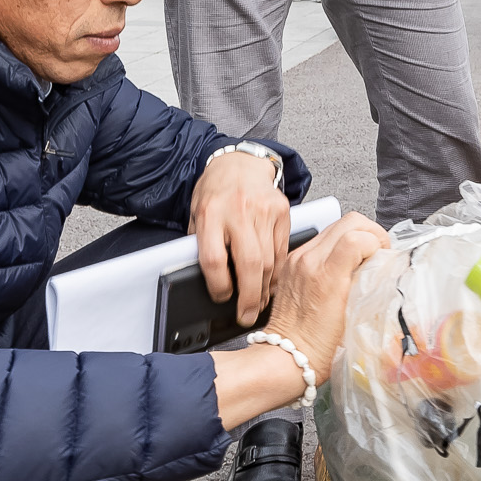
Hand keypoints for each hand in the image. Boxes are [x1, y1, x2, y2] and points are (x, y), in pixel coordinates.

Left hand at [189, 149, 289, 326]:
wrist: (240, 164)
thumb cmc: (215, 193)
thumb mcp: (197, 215)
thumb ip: (201, 244)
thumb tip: (209, 281)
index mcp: (210, 213)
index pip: (214, 259)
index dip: (218, 285)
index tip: (221, 297)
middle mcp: (239, 211)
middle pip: (249, 263)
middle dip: (249, 296)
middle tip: (247, 315)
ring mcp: (264, 210)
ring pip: (269, 260)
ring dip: (265, 288)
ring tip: (259, 303)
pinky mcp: (283, 211)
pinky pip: (282, 250)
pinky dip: (278, 271)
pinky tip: (272, 283)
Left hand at [210, 213, 391, 427]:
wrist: (284, 358)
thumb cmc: (318, 348)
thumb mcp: (354, 316)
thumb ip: (367, 283)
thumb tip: (381, 265)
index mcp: (326, 275)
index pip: (359, 236)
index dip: (379, 243)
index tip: (383, 259)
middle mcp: (309, 261)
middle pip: (349, 221)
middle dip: (371, 233)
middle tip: (378, 252)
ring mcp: (298, 259)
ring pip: (335, 226)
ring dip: (354, 236)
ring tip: (362, 258)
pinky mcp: (291, 263)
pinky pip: (320, 239)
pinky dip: (337, 245)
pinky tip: (342, 265)